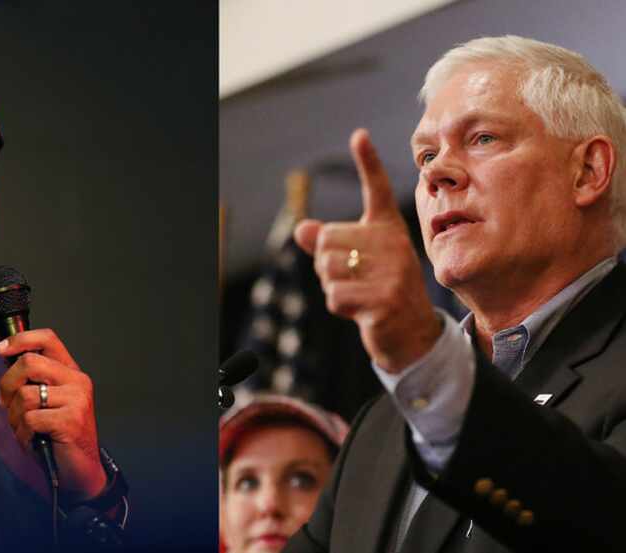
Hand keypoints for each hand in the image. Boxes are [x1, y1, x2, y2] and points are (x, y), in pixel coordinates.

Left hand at [0, 329, 106, 500]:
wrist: (79, 472)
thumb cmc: (56, 438)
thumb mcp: (45, 402)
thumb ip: (32, 380)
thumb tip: (4, 360)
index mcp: (71, 373)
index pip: (48, 339)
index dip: (20, 339)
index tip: (2, 350)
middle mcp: (77, 381)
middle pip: (29, 363)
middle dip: (7, 384)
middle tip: (7, 403)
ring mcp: (76, 400)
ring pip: (25, 394)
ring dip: (15, 416)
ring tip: (25, 428)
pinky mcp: (70, 420)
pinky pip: (30, 418)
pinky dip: (23, 433)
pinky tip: (33, 440)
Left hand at [294, 129, 441, 372]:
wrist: (412, 335)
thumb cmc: (379, 293)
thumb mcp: (356, 264)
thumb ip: (329, 245)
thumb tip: (301, 228)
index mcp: (388, 230)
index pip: (377, 191)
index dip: (367, 162)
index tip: (359, 135)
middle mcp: (393, 244)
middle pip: (327, 241)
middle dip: (327, 266)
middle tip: (355, 280)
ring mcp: (391, 272)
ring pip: (327, 269)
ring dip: (332, 288)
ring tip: (360, 294)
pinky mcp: (384, 299)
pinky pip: (335, 296)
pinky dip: (339, 308)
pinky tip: (362, 311)